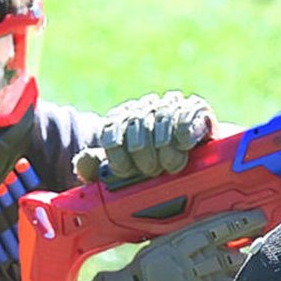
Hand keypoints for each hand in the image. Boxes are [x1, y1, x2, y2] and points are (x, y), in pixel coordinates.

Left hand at [75, 91, 214, 184]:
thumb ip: (98, 169)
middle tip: (151, 171)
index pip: (112, 127)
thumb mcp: (123, 173)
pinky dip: (186, 128)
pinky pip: (191, 111)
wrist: (190, 161)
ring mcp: (171, 107)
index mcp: (121, 121)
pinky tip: (184, 143)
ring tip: (169, 165)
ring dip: (164, 144)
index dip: (116, 150)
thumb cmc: (151, 169)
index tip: (125, 170)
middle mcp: (144, 109)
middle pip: (136, 122)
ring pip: (162, 116)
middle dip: (143, 152)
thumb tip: (83, 164)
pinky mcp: (198, 110)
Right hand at [87, 212, 254, 280]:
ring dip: (245, 275)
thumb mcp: (162, 245)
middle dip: (246, 253)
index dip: (242, 222)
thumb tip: (221, 233)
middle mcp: (195, 267)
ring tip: (250, 272)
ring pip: (236, 279)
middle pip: (232, 256)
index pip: (220, 229)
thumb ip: (189, 239)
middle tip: (257, 248)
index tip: (259, 218)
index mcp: (182, 246)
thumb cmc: (143, 275)